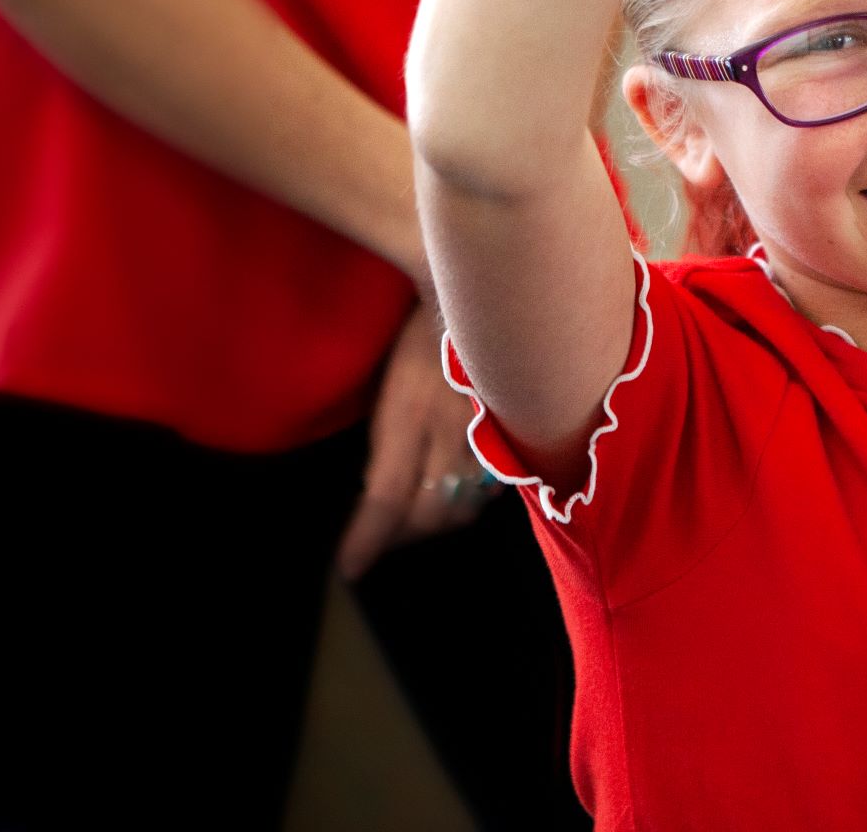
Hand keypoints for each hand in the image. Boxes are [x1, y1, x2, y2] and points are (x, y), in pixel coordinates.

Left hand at [336, 301, 502, 578]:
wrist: (487, 299)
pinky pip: (494, 487)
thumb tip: (380, 491)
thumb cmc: (425, 334)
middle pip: (430, 515)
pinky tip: (457, 486)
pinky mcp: (518, 436)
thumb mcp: (391, 384)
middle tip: (383, 533)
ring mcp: (491, 437)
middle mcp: (454, 434)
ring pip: (465, 506)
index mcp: (413, 416)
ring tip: (417, 512)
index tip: (348, 567)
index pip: (386, 499)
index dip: (367, 540)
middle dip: (403, 532)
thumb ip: (388, 442)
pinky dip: (471, 496)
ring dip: (438, 517)